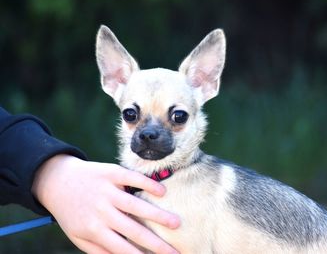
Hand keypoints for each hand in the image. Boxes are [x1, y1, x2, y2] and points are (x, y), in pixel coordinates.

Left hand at [32, 154, 179, 253]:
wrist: (57, 180)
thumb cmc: (70, 212)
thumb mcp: (77, 236)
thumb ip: (97, 250)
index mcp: (94, 230)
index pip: (122, 249)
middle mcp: (102, 211)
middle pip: (134, 231)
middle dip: (157, 243)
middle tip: (176, 252)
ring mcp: (107, 191)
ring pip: (136, 205)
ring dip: (158, 215)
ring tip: (176, 223)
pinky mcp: (111, 173)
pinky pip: (132, 179)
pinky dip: (148, 185)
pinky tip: (162, 192)